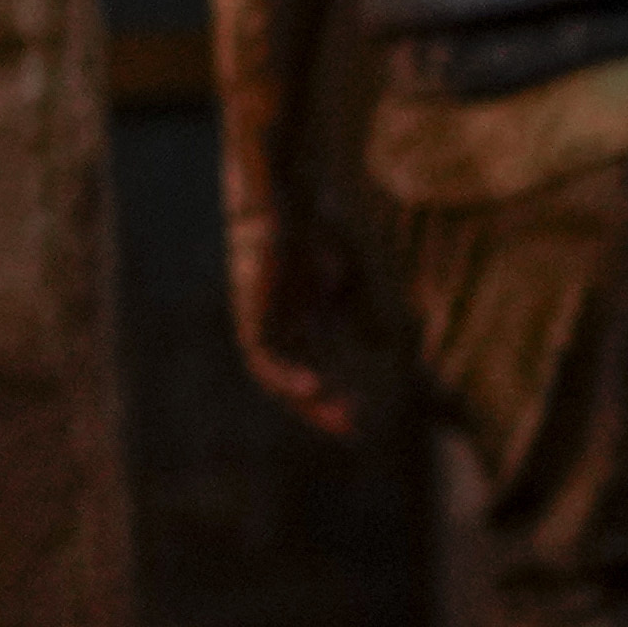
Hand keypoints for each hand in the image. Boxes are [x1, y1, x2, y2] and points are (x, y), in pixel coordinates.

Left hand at [221, 163, 359, 440]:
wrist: (283, 195)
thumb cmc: (315, 229)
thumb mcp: (348, 281)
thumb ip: (361, 313)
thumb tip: (379, 348)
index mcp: (295, 321)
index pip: (312, 370)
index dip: (334, 396)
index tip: (361, 421)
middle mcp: (273, 326)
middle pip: (293, 378)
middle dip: (321, 407)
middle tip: (352, 431)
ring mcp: (258, 319)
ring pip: (274, 374)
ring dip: (304, 398)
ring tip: (336, 414)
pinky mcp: (248, 310)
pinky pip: (262, 354)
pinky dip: (286, 374)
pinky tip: (315, 386)